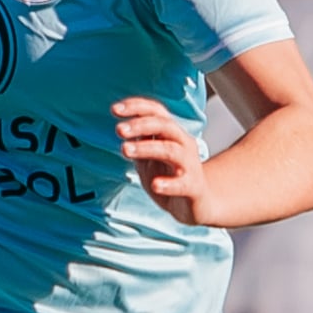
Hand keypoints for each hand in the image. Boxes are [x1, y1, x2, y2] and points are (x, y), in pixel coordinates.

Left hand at [112, 97, 231, 221]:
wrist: (198, 205)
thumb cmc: (171, 178)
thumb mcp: (150, 159)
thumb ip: (139, 144)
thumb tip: (122, 127)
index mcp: (172, 135)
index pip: (157, 112)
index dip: (136, 107)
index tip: (114, 109)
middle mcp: (183, 144)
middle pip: (165, 125)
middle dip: (140, 125)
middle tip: (119, 129)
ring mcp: (190, 165)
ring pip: (171, 150)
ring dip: (147, 148)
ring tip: (125, 150)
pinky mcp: (194, 187)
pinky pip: (183, 184)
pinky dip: (169, 184)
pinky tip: (155, 185)